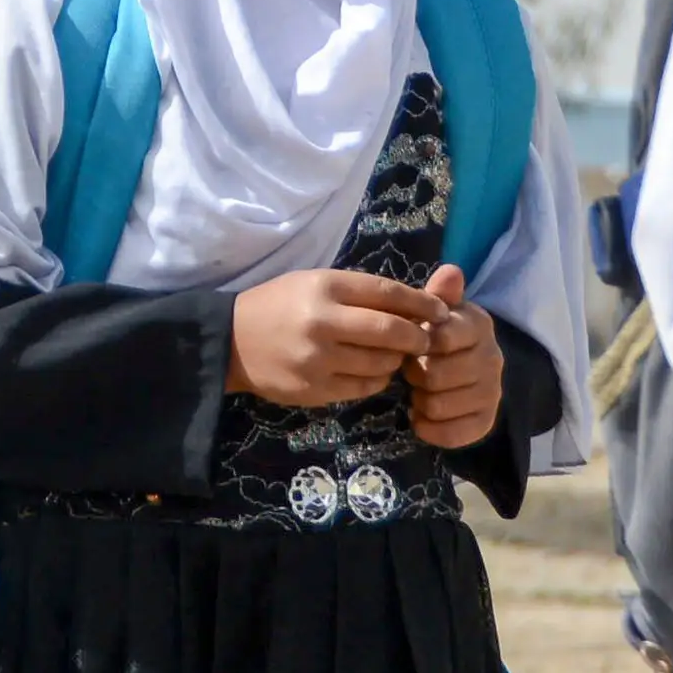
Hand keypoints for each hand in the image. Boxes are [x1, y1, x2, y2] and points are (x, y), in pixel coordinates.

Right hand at [228, 266, 447, 405]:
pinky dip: (376, 379)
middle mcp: (323, 322)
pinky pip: (364, 387)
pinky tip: (370, 371)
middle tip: (426, 340)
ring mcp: (318, 360)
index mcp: (324, 287)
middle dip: (418, 337)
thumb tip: (414, 304)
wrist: (231, 341)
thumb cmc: (279, 305)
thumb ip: (360, 292)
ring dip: (396, 360)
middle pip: (391, 331)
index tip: (441, 311)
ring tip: (393, 355)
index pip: (387, 293)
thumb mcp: (314, 283)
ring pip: (381, 363)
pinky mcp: (315, 389)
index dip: (421, 303)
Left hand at [399, 270, 499, 447]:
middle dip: (415, 374)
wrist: (461, 365)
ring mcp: (493, 392)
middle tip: (412, 371)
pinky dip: (430, 428)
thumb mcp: (436, 311)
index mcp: (479, 326)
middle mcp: (493, 358)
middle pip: (436, 375)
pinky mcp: (487, 421)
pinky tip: (422, 417)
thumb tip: (451, 271)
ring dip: (420, 400)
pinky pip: (454, 434)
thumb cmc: (440, 334)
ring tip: (419, 391)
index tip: (413, 343)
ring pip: (440, 405)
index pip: (442, 337)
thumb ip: (439, 295)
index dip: (418, 344)